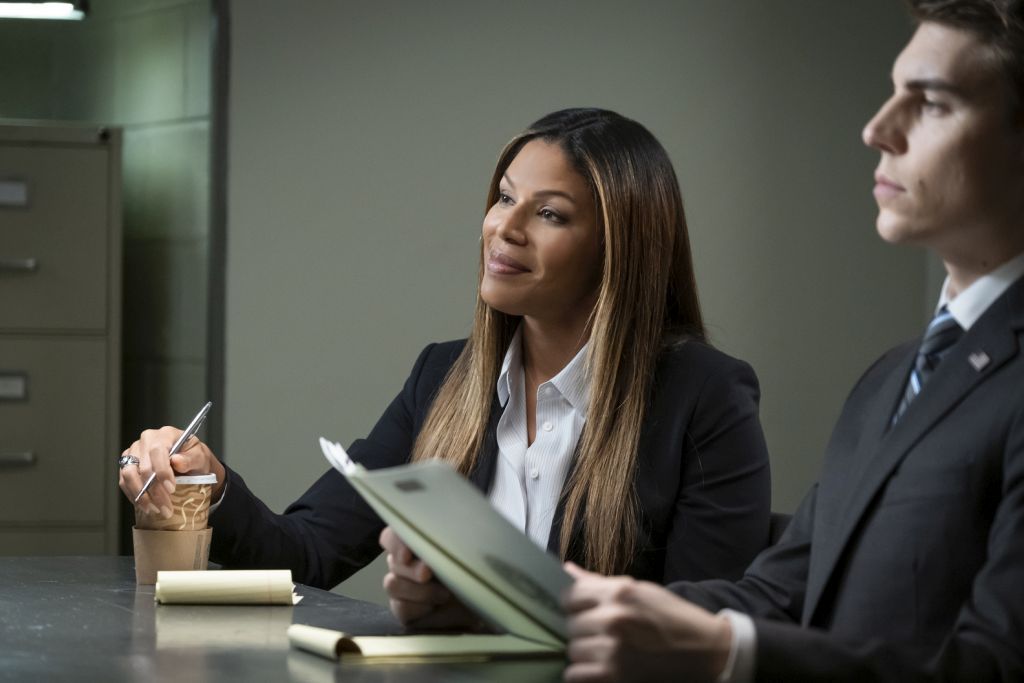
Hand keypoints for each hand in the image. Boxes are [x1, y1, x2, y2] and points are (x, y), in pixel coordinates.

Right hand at [118, 426, 225, 518]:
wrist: (189, 463)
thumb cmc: (194, 457)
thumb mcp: (200, 457)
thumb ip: (191, 459)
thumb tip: (177, 461)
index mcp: (166, 434)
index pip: (158, 450)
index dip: (162, 471)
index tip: (171, 489)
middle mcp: (146, 440)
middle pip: (144, 466)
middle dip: (155, 491)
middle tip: (166, 508)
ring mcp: (134, 451)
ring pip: (129, 474)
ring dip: (141, 495)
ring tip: (155, 509)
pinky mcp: (127, 464)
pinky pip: (123, 481)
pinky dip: (133, 495)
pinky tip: (145, 506)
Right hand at [379, 526, 482, 629]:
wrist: (480, 602)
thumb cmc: (473, 570)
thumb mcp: (468, 551)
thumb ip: (455, 540)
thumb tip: (452, 530)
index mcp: (415, 542)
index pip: (391, 536)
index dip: (395, 543)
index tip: (408, 554)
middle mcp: (404, 563)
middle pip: (393, 562)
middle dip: (412, 569)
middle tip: (428, 574)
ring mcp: (401, 586)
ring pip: (393, 584)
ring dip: (419, 590)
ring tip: (444, 594)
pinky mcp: (404, 609)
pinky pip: (400, 607)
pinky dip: (418, 608)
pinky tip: (434, 607)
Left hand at [561, 563, 732, 682]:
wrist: (705, 651)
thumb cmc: (673, 617)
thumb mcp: (641, 591)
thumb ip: (601, 583)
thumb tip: (567, 569)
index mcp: (620, 592)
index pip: (570, 594)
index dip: (574, 604)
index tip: (582, 611)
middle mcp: (613, 618)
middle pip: (570, 624)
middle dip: (581, 629)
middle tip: (599, 633)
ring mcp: (613, 650)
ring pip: (572, 650)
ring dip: (584, 652)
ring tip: (602, 651)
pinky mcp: (615, 676)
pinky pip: (575, 675)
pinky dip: (584, 674)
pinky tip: (599, 668)